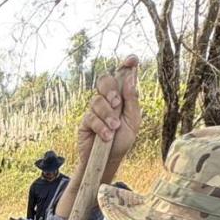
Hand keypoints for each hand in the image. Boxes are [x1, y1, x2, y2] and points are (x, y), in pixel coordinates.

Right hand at [76, 55, 140, 175]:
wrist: (108, 160)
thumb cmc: (122, 141)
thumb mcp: (133, 121)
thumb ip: (132, 101)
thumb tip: (130, 79)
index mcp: (122, 97)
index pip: (122, 76)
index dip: (126, 65)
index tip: (132, 59)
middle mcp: (108, 100)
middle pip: (104, 80)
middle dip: (110, 90)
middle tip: (116, 103)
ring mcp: (95, 110)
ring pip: (97, 100)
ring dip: (107, 115)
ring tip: (114, 129)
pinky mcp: (86, 121)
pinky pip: (91, 117)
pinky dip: (100, 126)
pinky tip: (106, 136)